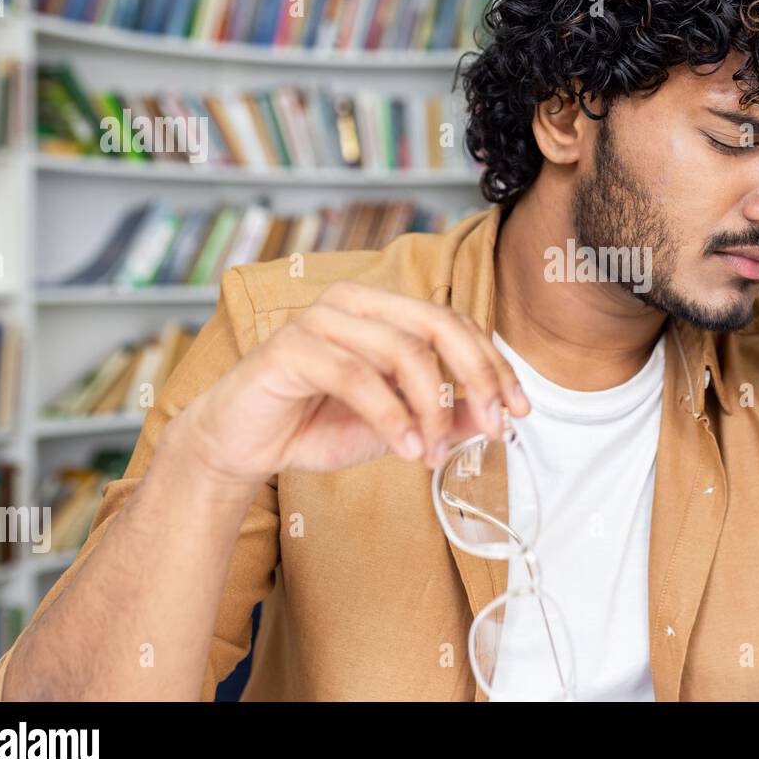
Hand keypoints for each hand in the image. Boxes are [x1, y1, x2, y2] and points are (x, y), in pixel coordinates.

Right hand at [167, 281, 529, 489]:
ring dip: (432, 410)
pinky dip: (392, 418)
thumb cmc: (314, 426)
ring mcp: (320, 320)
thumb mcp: (397, 427)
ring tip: (435, 454)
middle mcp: (355, 303)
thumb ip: (443, 415)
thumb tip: (494, 416)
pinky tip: (407, 451)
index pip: (455, 324)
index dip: (493, 365)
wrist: (240, 447)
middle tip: (497, 426)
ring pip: (403, 352)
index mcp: (383, 310)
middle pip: (439, 325)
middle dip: (478, 377)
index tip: (519, 411)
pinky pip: (358, 378)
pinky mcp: (291, 348)